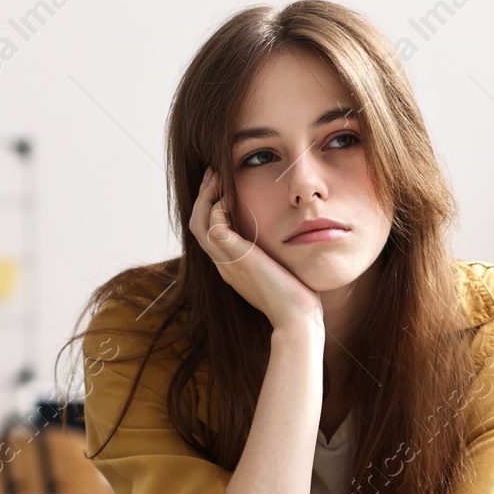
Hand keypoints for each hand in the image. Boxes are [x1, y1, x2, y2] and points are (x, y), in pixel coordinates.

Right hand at [189, 166, 323, 333]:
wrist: (297, 319)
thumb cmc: (297, 300)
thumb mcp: (280, 273)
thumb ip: (273, 257)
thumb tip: (289, 239)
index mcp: (231, 268)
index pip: (208, 234)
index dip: (210, 208)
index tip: (221, 187)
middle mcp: (224, 265)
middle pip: (197, 225)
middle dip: (203, 196)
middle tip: (213, 174)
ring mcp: (228, 263)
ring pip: (199, 223)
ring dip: (206, 196)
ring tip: (217, 177)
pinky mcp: (238, 258)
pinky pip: (216, 226)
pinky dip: (219, 208)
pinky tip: (232, 197)